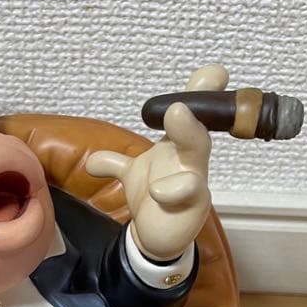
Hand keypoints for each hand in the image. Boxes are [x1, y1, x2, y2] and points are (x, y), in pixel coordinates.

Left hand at [86, 64, 228, 261]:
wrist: (161, 237)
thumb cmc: (156, 199)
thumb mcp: (134, 174)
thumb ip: (114, 162)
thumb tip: (92, 161)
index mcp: (179, 146)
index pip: (193, 113)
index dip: (202, 90)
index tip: (214, 70)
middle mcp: (190, 160)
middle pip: (198, 128)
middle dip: (196, 102)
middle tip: (199, 80)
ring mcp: (194, 182)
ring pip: (197, 154)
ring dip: (189, 132)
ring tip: (177, 114)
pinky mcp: (192, 207)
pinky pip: (185, 194)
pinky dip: (171, 191)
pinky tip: (157, 191)